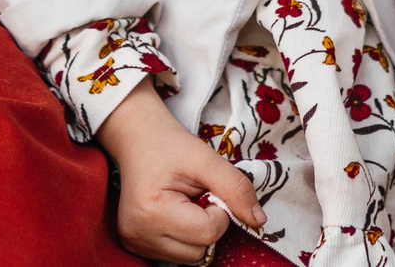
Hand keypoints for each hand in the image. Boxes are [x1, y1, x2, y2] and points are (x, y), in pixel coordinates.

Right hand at [93, 86, 265, 262]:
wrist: (137, 138)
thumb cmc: (169, 145)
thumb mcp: (205, 158)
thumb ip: (236, 188)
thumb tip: (259, 220)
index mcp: (152, 211)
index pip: (207, 233)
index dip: (218, 211)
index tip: (205, 190)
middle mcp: (139, 234)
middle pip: (200, 252)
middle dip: (208, 225)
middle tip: (194, 196)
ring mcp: (136, 243)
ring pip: (191, 258)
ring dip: (197, 234)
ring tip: (183, 205)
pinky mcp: (137, 246)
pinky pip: (178, 255)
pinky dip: (185, 238)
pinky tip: (175, 215)